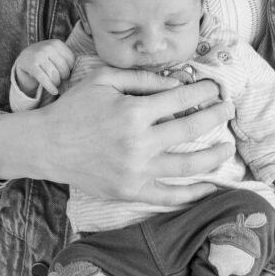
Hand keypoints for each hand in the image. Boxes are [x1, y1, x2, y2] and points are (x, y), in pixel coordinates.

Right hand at [14, 39, 74, 96]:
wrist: (24, 58)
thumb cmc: (46, 58)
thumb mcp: (55, 53)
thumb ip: (66, 59)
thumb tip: (80, 73)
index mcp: (56, 43)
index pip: (71, 59)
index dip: (71, 69)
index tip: (67, 72)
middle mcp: (47, 47)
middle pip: (63, 67)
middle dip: (64, 76)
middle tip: (61, 79)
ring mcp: (38, 56)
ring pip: (54, 74)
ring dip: (56, 82)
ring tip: (56, 83)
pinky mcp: (31, 66)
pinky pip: (43, 79)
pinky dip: (50, 87)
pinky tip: (54, 91)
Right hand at [37, 65, 235, 203]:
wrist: (46, 145)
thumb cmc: (74, 107)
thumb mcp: (104, 80)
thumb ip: (142, 79)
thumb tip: (177, 83)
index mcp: (132, 111)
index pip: (180, 99)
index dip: (202, 93)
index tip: (215, 89)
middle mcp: (138, 143)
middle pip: (189, 129)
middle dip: (214, 117)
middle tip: (228, 110)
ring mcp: (135, 171)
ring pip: (187, 166)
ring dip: (213, 157)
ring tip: (227, 148)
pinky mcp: (130, 191)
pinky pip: (168, 196)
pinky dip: (192, 194)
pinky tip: (210, 187)